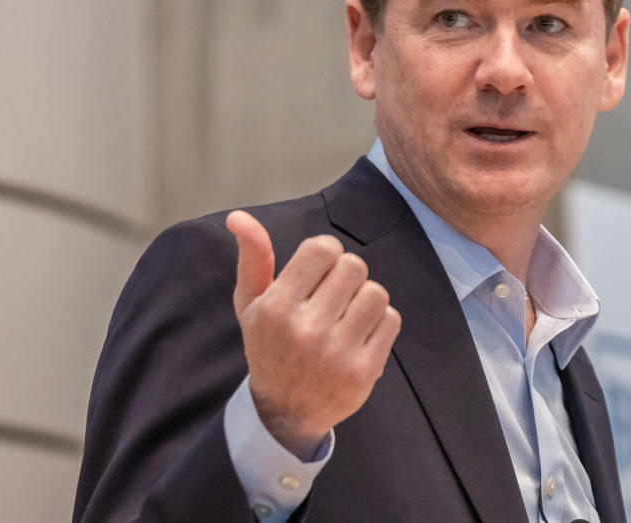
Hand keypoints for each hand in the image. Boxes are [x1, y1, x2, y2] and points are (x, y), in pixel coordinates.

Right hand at [225, 210, 401, 459]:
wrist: (285, 412)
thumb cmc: (269, 346)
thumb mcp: (251, 305)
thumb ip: (253, 258)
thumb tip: (240, 217)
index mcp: (275, 307)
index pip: (323, 248)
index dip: (327, 253)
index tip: (320, 271)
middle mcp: (305, 329)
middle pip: (354, 266)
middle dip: (347, 275)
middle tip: (333, 296)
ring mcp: (337, 352)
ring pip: (376, 292)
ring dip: (366, 298)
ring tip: (347, 315)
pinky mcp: (364, 370)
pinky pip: (391, 320)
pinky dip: (380, 323)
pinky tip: (359, 335)